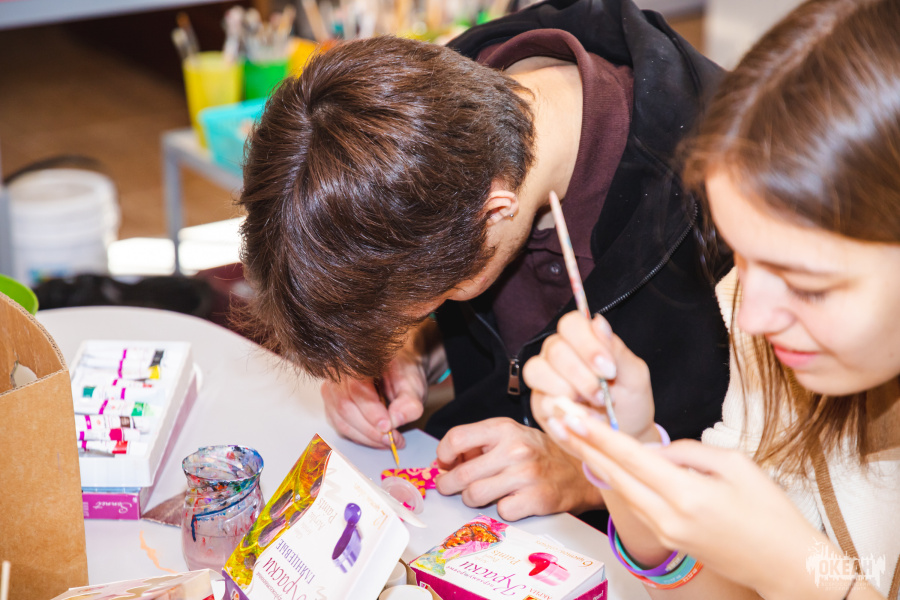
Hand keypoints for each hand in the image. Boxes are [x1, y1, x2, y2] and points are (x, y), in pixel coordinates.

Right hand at [321, 348, 426, 448]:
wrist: (396, 371)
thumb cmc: (401, 373)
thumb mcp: (413, 384)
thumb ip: (408, 401)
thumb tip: (395, 420)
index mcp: (358, 362)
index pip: (357, 389)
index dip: (371, 411)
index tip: (387, 427)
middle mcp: (339, 375)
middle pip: (345, 407)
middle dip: (370, 430)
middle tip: (391, 439)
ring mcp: (332, 391)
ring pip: (341, 421)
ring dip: (365, 437)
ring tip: (388, 441)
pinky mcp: (333, 407)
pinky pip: (341, 428)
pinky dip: (360, 438)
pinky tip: (377, 439)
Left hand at [434, 417, 604, 520]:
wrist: (580, 471)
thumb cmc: (540, 453)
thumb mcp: (511, 436)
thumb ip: (480, 443)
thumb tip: (445, 461)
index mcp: (504, 428)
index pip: (457, 438)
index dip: (443, 453)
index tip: (443, 462)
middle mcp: (515, 449)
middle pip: (463, 473)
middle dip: (448, 484)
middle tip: (448, 486)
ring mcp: (526, 475)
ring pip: (475, 495)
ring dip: (471, 498)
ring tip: (478, 494)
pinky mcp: (536, 499)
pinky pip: (500, 511)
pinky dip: (500, 509)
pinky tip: (509, 500)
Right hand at [523, 311, 656, 441]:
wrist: (626, 435)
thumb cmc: (630, 401)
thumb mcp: (634, 375)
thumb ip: (616, 350)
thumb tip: (598, 323)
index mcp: (581, 340)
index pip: (571, 324)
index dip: (587, 344)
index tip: (609, 370)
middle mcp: (558, 354)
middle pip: (555, 349)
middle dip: (583, 376)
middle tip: (604, 395)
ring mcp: (545, 378)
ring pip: (538, 371)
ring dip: (569, 392)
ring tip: (593, 406)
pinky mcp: (539, 404)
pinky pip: (540, 401)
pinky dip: (565, 412)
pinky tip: (585, 418)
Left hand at [552, 414, 839, 598]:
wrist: (785, 564)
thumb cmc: (770, 512)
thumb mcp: (736, 465)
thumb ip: (689, 452)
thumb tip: (658, 452)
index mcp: (686, 494)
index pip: (630, 457)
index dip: (597, 433)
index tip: (572, 414)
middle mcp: (667, 515)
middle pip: (613, 474)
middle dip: (581, 443)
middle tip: (555, 416)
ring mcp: (664, 531)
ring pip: (620, 489)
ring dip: (593, 460)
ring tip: (570, 434)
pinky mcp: (667, 538)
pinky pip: (635, 502)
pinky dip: (616, 480)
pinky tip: (604, 461)